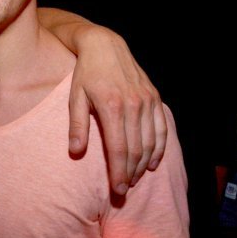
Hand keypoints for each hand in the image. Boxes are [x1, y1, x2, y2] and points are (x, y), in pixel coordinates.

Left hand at [69, 25, 167, 194]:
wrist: (105, 46)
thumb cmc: (86, 74)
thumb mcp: (75, 98)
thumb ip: (77, 126)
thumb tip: (75, 152)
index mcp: (111, 107)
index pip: (119, 149)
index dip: (119, 172)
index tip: (117, 190)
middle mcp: (132, 105)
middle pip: (136, 149)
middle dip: (131, 174)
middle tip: (124, 191)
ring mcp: (146, 101)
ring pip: (151, 142)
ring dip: (144, 164)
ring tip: (134, 179)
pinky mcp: (154, 98)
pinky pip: (162, 129)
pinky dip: (159, 148)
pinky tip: (152, 163)